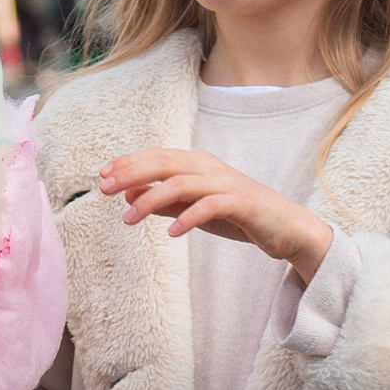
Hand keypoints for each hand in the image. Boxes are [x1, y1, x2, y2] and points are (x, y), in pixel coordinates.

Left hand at [99, 148, 332, 283]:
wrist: (286, 228)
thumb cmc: (239, 216)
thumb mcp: (195, 208)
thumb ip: (165, 202)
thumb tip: (130, 197)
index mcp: (198, 164)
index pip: (157, 156)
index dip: (129, 163)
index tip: (103, 175)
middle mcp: (210, 168)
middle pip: (164, 163)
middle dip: (131, 173)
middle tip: (106, 190)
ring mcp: (226, 184)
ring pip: (181, 183)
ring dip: (151, 200)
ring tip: (128, 220)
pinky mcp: (241, 203)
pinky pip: (209, 206)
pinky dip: (187, 218)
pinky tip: (170, 234)